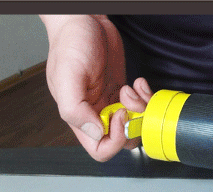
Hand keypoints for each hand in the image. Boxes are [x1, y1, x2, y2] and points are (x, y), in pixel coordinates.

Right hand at [41, 15, 138, 160]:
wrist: (84, 20)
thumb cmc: (71, 43)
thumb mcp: (67, 76)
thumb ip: (75, 109)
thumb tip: (93, 132)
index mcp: (78, 116)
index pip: (99, 149)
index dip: (114, 140)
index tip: (119, 116)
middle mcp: (95, 113)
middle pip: (121, 141)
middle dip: (132, 124)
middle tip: (129, 103)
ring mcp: (110, 103)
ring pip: (135, 124)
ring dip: (140, 109)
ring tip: (131, 89)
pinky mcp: (123, 92)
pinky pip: (141, 107)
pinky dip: (145, 96)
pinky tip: (137, 83)